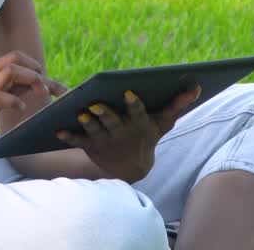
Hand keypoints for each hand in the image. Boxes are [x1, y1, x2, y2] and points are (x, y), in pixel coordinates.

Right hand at [0, 51, 55, 163]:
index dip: (36, 66)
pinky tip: (20, 109)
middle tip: (49, 91)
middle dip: (39, 72)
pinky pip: (2, 96)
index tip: (50, 84)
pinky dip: (16, 101)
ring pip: (12, 71)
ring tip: (40, 95)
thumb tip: (35, 84)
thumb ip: (10, 90)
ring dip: (33, 81)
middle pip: (17, 59)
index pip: (15, 57)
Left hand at [57, 85, 200, 183]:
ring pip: (95, 131)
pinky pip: (78, 141)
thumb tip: (196, 86)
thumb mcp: (163, 123)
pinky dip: (68, 136)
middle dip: (105, 114)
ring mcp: (105, 140)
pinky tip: (57, 130)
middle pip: (112, 122)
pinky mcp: (91, 146)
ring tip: (80, 114)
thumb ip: (177, 104)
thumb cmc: (148, 137)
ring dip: (87, 124)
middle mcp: (121, 133)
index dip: (133, 104)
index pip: (137, 112)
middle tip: (96, 104)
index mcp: (138, 124)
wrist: (132, 168)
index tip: (128, 93)